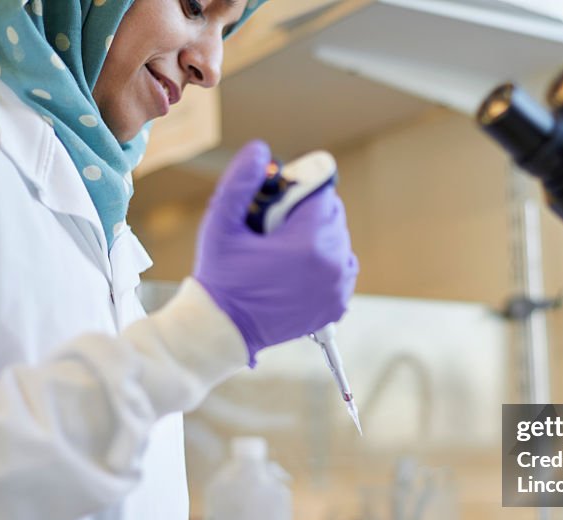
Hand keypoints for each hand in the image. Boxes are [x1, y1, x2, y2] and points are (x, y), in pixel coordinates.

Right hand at [193, 140, 358, 365]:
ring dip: (317, 237)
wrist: (225, 328)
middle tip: (273, 229)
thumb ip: (240, 181)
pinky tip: (296, 268)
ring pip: (339, 240)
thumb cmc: (220, 276)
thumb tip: (260, 150)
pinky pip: (342, 267)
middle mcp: (333, 264)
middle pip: (332, 215)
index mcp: (309, 241)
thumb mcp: (221, 223)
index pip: (322, 192)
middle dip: (307, 213)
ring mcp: (338, 287)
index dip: (299, 189)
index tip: (276, 201)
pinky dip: (325, 263)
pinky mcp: (337, 304)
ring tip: (283, 251)